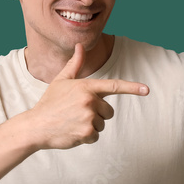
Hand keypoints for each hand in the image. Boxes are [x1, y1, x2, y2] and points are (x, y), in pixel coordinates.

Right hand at [26, 43, 148, 149]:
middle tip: (77, 113)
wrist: (36, 126)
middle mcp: (90, 100)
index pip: (114, 86)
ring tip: (73, 122)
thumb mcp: (61, 81)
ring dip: (90, 126)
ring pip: (102, 124)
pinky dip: (86, 137)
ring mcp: (89, 117)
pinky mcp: (87, 132)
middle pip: (109, 111)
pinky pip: (96, 136)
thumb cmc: (50, 102)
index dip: (132, 88)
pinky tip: (72, 132)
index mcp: (86, 87)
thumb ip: (74, 64)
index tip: (146, 90)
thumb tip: (80, 46)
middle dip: (97, 114)